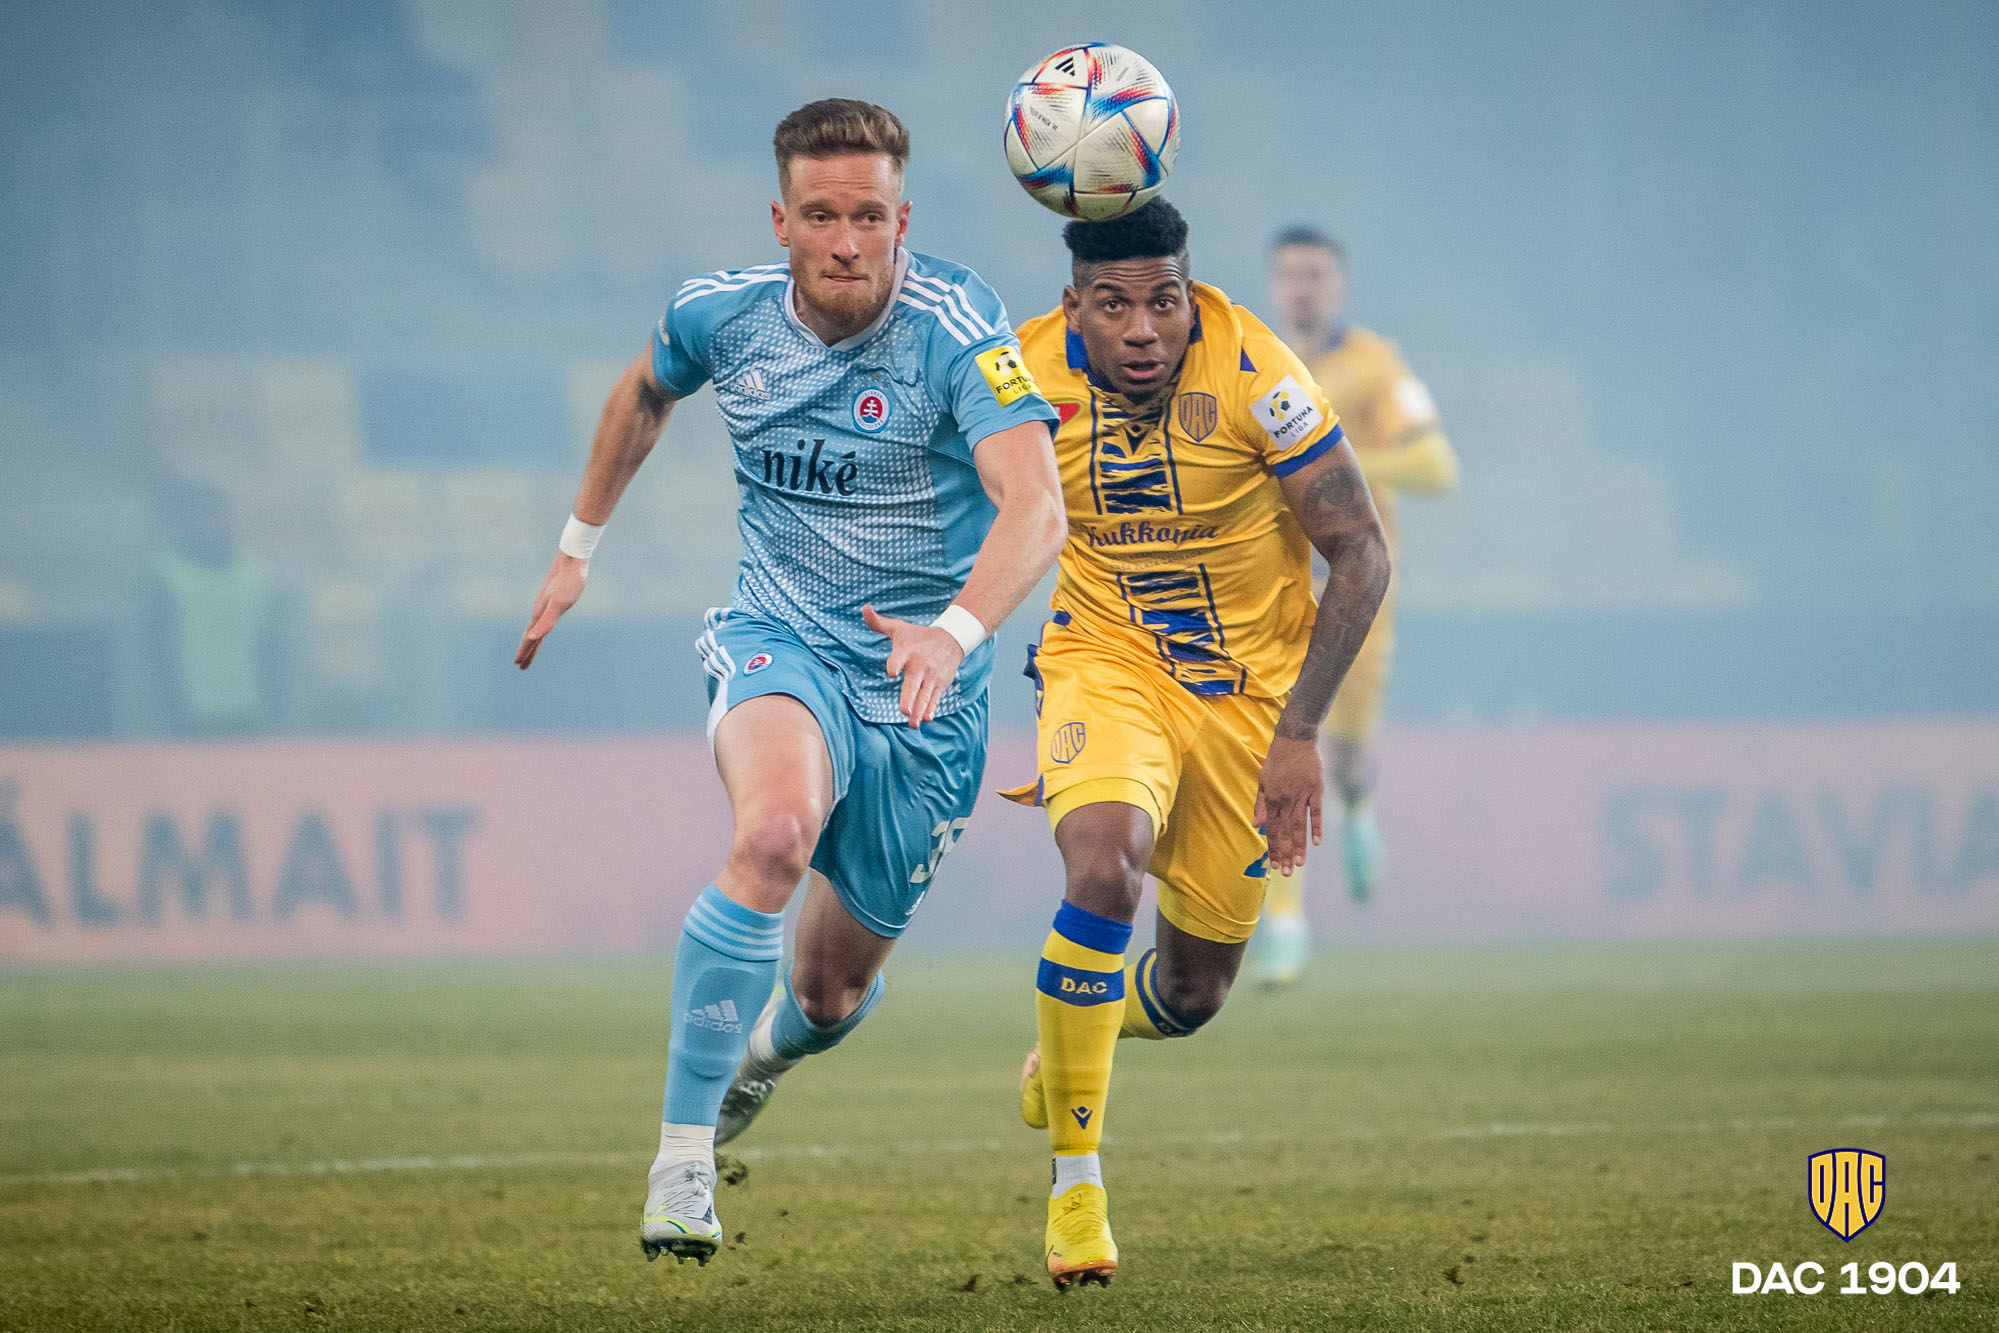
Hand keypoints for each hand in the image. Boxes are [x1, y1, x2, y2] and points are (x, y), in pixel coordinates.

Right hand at [515, 552, 588, 668]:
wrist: (572, 560)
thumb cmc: (568, 582)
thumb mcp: (560, 604)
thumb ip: (546, 622)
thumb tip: (532, 637)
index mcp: (540, 614)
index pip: (531, 638)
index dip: (525, 651)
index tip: (518, 664)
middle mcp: (540, 610)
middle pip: (532, 635)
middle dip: (527, 650)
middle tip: (521, 665)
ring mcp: (545, 604)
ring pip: (537, 626)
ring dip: (533, 639)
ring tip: (530, 647)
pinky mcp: (553, 598)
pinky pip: (544, 617)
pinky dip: (541, 626)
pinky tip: (543, 624)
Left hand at [862, 603, 965, 725]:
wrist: (952, 638)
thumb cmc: (920, 636)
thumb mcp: (899, 628)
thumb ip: (878, 623)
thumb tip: (864, 608)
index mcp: (907, 652)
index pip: (899, 658)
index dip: (895, 665)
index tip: (892, 673)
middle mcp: (919, 665)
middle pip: (914, 684)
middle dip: (909, 698)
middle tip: (905, 711)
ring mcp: (931, 677)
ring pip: (925, 696)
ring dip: (919, 710)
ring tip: (913, 723)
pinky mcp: (940, 684)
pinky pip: (935, 698)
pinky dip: (931, 709)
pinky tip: (927, 719)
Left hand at [1254, 734, 1324, 876]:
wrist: (1294, 740)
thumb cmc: (1276, 760)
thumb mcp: (1262, 780)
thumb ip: (1260, 804)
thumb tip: (1257, 826)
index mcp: (1272, 800)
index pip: (1272, 829)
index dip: (1274, 848)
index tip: (1276, 865)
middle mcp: (1286, 801)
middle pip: (1285, 832)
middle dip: (1286, 853)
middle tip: (1288, 873)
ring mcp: (1301, 796)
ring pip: (1299, 826)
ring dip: (1299, 846)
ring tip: (1300, 864)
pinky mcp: (1315, 790)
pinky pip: (1316, 812)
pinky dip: (1316, 827)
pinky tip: (1317, 843)